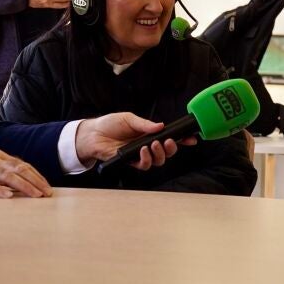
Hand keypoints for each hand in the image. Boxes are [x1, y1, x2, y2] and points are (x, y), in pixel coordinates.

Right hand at [0, 151, 51, 197]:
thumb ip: (2, 173)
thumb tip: (20, 186)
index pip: (22, 165)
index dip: (36, 176)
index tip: (46, 187)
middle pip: (19, 169)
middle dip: (35, 181)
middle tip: (47, 193)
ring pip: (7, 176)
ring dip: (24, 186)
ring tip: (35, 195)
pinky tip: (8, 196)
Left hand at [75, 112, 195, 170]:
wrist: (93, 134)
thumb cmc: (109, 125)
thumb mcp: (129, 118)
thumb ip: (145, 124)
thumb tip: (161, 125)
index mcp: (148, 134)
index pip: (168, 138)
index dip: (181, 140)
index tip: (191, 138)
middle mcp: (146, 146)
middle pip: (166, 152)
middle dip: (172, 148)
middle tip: (168, 142)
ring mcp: (139, 155)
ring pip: (158, 161)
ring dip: (159, 154)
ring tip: (153, 144)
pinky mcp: (130, 162)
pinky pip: (144, 165)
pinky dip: (146, 158)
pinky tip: (142, 151)